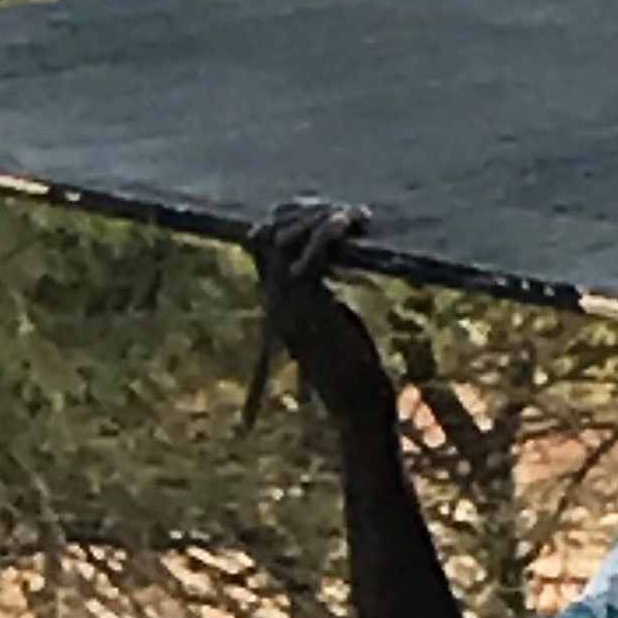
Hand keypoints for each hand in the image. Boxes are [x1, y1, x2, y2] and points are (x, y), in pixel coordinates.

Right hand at [247, 198, 393, 428]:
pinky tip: (353, 224)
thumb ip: (320, 292)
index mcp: (276, 301)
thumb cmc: (355, 372)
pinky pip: (311, 253)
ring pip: (284, 236)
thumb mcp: (332, 323)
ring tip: (353, 216)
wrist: (357, 407)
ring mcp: (287, 301)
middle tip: (342, 212)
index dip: (286, 217)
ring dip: (318, 217)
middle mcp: (274, 298)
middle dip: (303, 211)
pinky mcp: (309, 305)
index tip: (322, 210)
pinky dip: (329, 232)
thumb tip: (330, 260)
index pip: (261, 240)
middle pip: (268, 231)